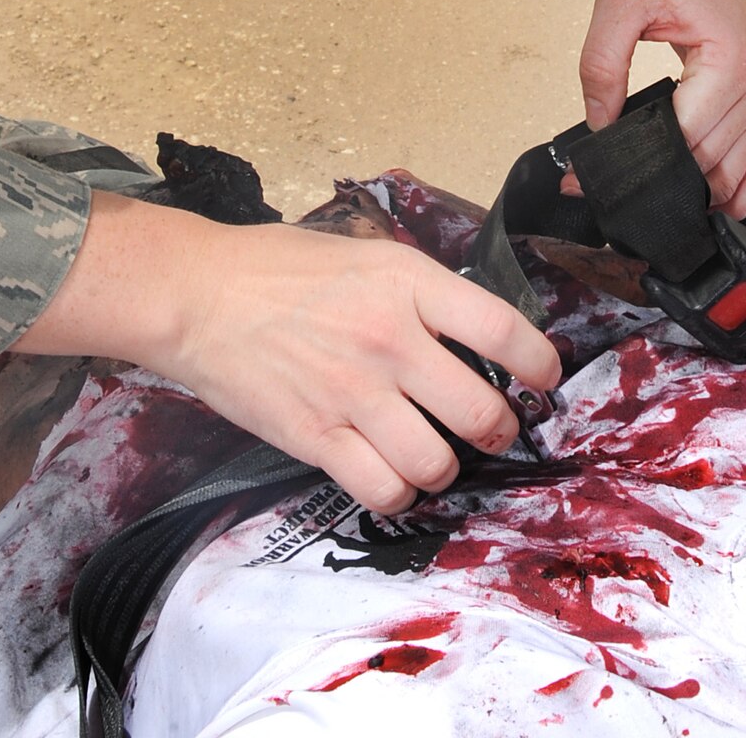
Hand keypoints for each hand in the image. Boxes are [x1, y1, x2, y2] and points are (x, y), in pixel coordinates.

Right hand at [17, 193, 560, 513]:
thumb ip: (420, 290)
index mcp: (409, 283)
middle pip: (481, 411)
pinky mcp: (316, 437)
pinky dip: (398, 492)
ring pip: (437, 462)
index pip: (502, 329)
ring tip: (436, 453)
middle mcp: (392, 339)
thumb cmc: (282, 266)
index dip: (539, 362)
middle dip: (498, 428)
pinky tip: (392, 474)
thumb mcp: (367, 252)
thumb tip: (472, 326)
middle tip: (491, 427)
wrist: (200, 295)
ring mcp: (354, 394)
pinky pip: (383, 490)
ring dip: (445, 466)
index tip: (545, 377)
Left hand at [578, 0, 745, 218]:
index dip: (641, 162)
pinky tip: (717, 207)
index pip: (687, 138)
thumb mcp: (617, 2)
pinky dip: (743, 185)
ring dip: (699, 191)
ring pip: (734, 168)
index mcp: (729, 62)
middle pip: (709, 161)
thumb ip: (601, 65)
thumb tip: (599, 126)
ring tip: (648, 201)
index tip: (594, 177)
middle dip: (661, 180)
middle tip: (599, 188)